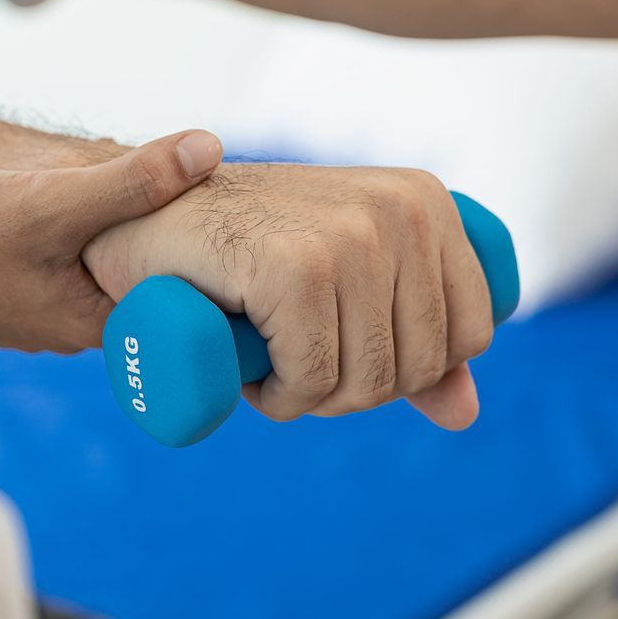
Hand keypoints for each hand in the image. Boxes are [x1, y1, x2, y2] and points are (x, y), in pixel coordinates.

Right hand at [0, 130, 222, 351]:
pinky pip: (70, 265)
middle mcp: (68, 332)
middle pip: (145, 289)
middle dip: (175, 250)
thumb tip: (212, 148)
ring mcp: (37, 313)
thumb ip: (133, 179)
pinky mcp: (11, 289)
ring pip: (106, 273)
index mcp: (90, 326)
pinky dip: (90, 237)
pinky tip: (100, 199)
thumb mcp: (51, 200)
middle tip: (220, 200)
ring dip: (130, 239)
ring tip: (172, 192)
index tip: (240, 225)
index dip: (213, 266)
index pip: (181, 309)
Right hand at [80, 164, 495, 430]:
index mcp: (428, 204)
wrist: (146, 216)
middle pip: (418, 367)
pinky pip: (312, 380)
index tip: (350, 350)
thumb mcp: (350, 283)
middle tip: (299, 358)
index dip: (412, 370)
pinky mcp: (295, 268)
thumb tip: (465, 414)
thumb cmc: (250, 253)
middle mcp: (401, 210)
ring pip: (366, 382)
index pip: (471, 334)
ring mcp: (350, 236)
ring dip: (311, 398)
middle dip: (356, 390)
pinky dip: (279, 397)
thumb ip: (417, 339)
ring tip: (274, 357)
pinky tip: (254, 368)